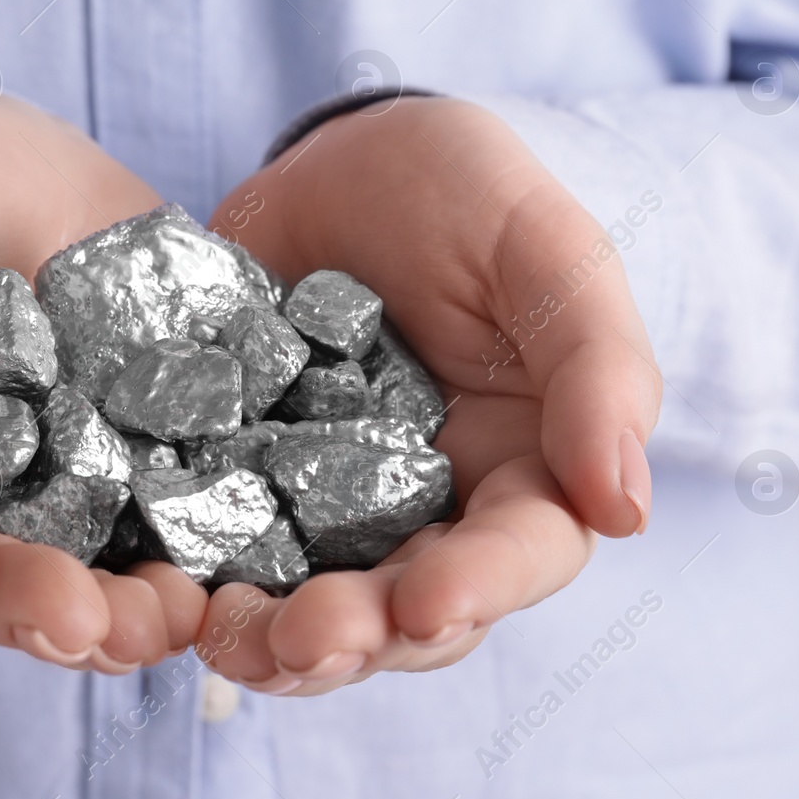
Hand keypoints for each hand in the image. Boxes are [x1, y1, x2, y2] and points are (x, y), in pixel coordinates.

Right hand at [0, 90, 207, 672]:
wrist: (30, 158)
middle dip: (26, 608)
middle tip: (83, 626)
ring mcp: (47, 494)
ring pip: (68, 580)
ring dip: (111, 619)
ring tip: (158, 626)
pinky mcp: (130, 474)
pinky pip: (154, 537)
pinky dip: (182, 570)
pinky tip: (212, 589)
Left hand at [194, 96, 661, 694]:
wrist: (341, 159)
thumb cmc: (466, 190)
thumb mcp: (546, 250)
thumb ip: (598, 369)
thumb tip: (625, 508)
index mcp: (525, 466)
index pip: (520, 552)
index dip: (478, 588)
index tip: (425, 604)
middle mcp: (433, 508)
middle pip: (413, 609)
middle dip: (361, 635)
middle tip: (302, 639)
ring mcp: (336, 508)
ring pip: (322, 605)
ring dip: (280, 640)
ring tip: (230, 638)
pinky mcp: (250, 486)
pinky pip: (231, 552)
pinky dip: (206, 585)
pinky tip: (173, 596)